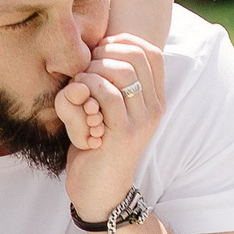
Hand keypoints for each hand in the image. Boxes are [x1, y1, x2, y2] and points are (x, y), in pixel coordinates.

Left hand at [61, 34, 165, 224]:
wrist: (99, 191)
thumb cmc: (97, 145)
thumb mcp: (107, 109)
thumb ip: (109, 81)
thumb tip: (97, 47)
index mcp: (155, 99)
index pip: (150, 52)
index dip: (122, 42)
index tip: (98, 52)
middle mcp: (154, 108)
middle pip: (135, 56)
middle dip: (103, 54)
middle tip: (85, 70)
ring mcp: (142, 121)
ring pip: (121, 72)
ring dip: (92, 71)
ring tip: (80, 86)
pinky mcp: (124, 134)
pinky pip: (107, 94)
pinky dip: (87, 88)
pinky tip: (78, 99)